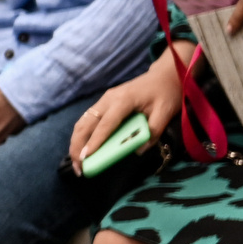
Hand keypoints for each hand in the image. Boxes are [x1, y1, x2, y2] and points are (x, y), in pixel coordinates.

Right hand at [68, 52, 185, 168]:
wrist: (164, 76)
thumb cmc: (166, 94)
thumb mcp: (165, 112)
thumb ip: (153, 130)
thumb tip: (138, 150)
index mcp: (123, 100)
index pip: (105, 124)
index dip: (94, 142)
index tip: (85, 158)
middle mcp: (108, 99)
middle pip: (86, 123)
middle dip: (78, 146)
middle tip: (78, 167)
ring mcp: (104, 100)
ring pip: (82, 122)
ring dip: (76, 142)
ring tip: (76, 161)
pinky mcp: (103, 103)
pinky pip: (87, 120)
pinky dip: (81, 135)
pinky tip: (81, 148)